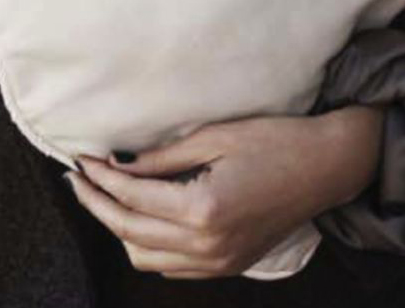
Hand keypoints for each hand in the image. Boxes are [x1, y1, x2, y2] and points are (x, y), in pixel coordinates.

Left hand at [64, 107, 385, 278]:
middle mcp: (207, 245)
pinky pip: (171, 267)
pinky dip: (147, 246)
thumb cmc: (275, 141)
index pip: (131, 197)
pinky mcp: (227, 265)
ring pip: (145, 258)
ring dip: (119, 228)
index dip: (99, 178)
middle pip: (129, 231)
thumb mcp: (215, 137)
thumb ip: (163, 158)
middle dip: (97, 204)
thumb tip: (118, 163)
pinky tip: (141, 217)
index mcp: (203, 209)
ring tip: (105, 195)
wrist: (326, 168)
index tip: (80, 160)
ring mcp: (218, 262)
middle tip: (77, 177)